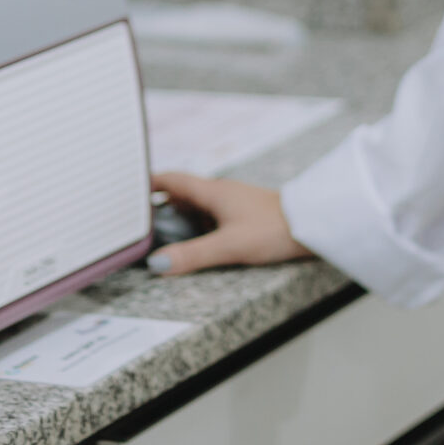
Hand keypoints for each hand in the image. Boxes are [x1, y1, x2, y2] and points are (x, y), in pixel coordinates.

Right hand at [144, 170, 312, 275]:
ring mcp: (235, 204)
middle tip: (139, 221)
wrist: (314, 225)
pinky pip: (214, 217)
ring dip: (181, 218)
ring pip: (199, 207)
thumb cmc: (275, 229)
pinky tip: (198, 242)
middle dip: (160, 205)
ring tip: (162, 236)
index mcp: (213, 192)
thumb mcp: (228, 245)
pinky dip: (199, 227)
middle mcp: (221, 193)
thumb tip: (157, 264)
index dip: (149, 183)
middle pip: (182, 194)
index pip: (172, 180)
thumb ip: (192, 255)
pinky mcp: (246, 216)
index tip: (129, 188)